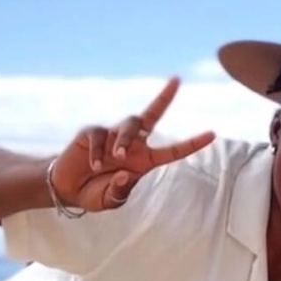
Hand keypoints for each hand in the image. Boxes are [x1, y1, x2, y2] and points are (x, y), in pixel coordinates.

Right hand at [50, 77, 214, 211]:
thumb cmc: (94, 193)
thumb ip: (120, 192)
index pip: (173, 151)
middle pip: (151, 116)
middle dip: (164, 97)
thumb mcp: (110, 200)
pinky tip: (95, 165)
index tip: (212, 134)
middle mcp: (132, 144)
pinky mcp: (92, 133)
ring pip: (129, 123)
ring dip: (126, 138)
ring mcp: (112, 136)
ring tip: (118, 157)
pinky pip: (100, 135)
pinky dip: (99, 151)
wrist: (68, 189)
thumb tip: (125, 173)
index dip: (192, 143)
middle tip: (177, 80)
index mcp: (145, 161)